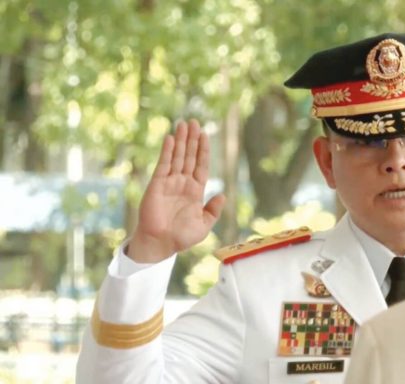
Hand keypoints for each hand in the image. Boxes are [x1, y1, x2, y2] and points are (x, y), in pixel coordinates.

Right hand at [127, 120, 225, 262]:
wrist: (161, 245)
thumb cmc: (181, 238)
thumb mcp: (204, 225)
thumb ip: (213, 210)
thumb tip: (222, 195)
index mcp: (195, 191)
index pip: (201, 165)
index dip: (203, 150)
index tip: (205, 134)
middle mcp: (183, 183)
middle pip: (189, 156)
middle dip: (192, 140)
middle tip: (194, 121)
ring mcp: (170, 183)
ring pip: (177, 157)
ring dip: (181, 141)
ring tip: (183, 124)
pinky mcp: (157, 184)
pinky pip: (163, 165)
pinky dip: (167, 152)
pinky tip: (171, 138)